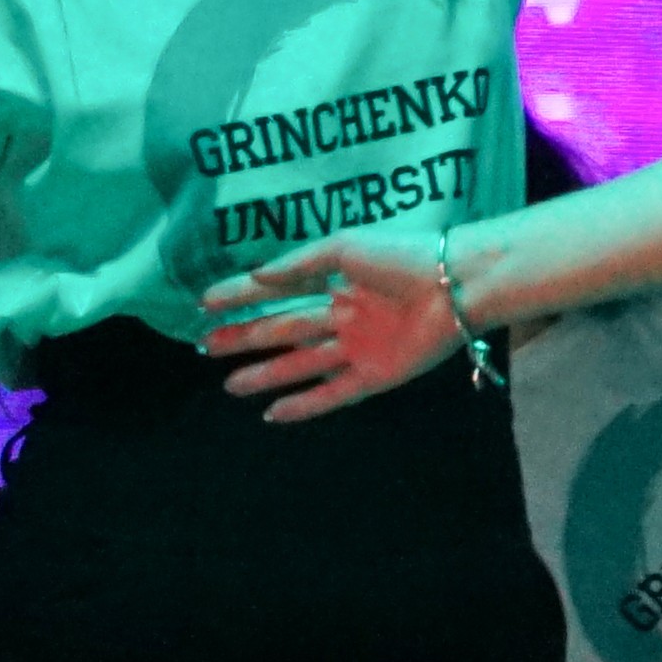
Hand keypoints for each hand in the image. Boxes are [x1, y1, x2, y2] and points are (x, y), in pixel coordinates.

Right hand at [202, 226, 464, 420]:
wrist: (456, 283)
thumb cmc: (403, 255)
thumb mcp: (344, 247)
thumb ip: (298, 264)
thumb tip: (256, 277)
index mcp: (335, 282)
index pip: (277, 291)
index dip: (241, 296)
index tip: (205, 303)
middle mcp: (342, 317)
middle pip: (282, 330)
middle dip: (243, 339)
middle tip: (205, 347)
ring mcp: (358, 348)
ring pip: (301, 365)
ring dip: (265, 376)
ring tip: (229, 385)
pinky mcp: (376, 375)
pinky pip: (334, 394)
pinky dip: (304, 405)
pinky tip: (272, 414)